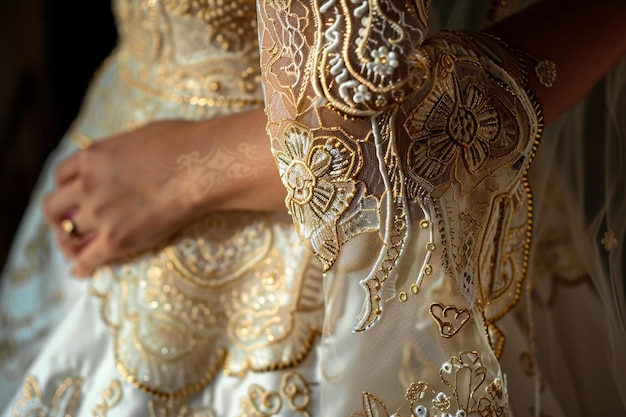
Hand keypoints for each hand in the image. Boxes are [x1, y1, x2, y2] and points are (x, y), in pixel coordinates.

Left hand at [43, 112, 285, 276]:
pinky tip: (82, 272)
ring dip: (70, 244)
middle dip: (58, 218)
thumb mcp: (141, 135)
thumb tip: (129, 156)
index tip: (72, 198)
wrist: (200, 167)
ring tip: (76, 252)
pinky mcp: (117, 239)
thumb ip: (122, 151)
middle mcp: (87, 185)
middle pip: (53, 207)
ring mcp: (100, 213)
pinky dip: (82, 267)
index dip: (65, 189)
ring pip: (68, 235)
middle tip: (67, 226)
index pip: (61, 176)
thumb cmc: (183, 144)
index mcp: (91, 157)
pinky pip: (88, 259)